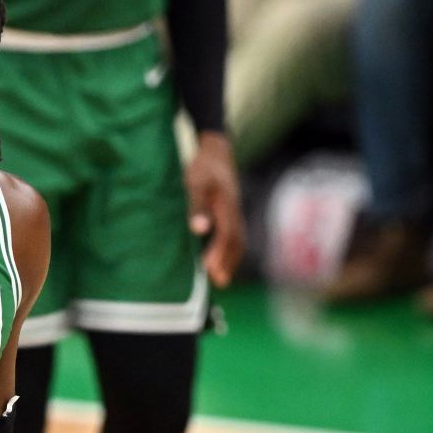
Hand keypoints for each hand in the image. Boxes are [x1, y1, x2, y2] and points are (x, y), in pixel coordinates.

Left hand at [186, 131, 245, 288]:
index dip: (219, 253)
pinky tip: (220, 259)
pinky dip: (229, 249)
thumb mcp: (195, 183)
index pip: (227, 234)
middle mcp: (234, 211)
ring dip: (230, 259)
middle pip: (236, 241)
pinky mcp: (230, 211)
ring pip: (237, 239)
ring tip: (221, 278)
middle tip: (220, 283)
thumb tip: (200, 230)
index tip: (210, 269)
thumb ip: (197, 206)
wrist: (216, 150)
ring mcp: (234, 211)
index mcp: (227, 205)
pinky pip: (234, 234)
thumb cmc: (203, 167)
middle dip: (228, 262)